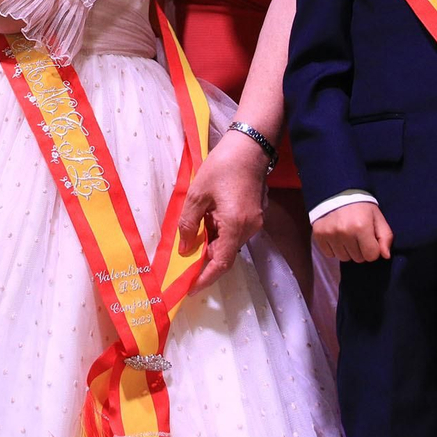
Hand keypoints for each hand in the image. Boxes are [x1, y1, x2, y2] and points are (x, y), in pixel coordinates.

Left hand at [176, 133, 270, 291]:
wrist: (249, 147)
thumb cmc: (222, 167)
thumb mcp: (197, 194)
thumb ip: (189, 224)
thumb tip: (185, 249)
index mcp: (235, 226)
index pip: (221, 263)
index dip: (205, 278)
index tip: (190, 288)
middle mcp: (249, 229)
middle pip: (225, 255)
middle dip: (204, 261)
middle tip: (182, 263)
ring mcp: (254, 223)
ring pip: (229, 243)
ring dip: (211, 244)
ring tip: (191, 237)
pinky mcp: (254, 215)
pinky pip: (234, 233)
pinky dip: (218, 234)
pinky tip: (205, 223)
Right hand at [312, 202, 392, 263]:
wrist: (337, 193)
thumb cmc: (361, 207)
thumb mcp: (378, 218)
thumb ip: (385, 237)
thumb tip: (385, 256)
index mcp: (362, 227)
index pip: (371, 256)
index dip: (372, 249)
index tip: (369, 239)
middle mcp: (345, 232)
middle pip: (357, 259)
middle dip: (360, 250)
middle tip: (358, 235)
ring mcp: (330, 234)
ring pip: (343, 258)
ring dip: (347, 250)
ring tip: (347, 236)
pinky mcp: (319, 234)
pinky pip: (329, 254)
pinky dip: (334, 248)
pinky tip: (336, 236)